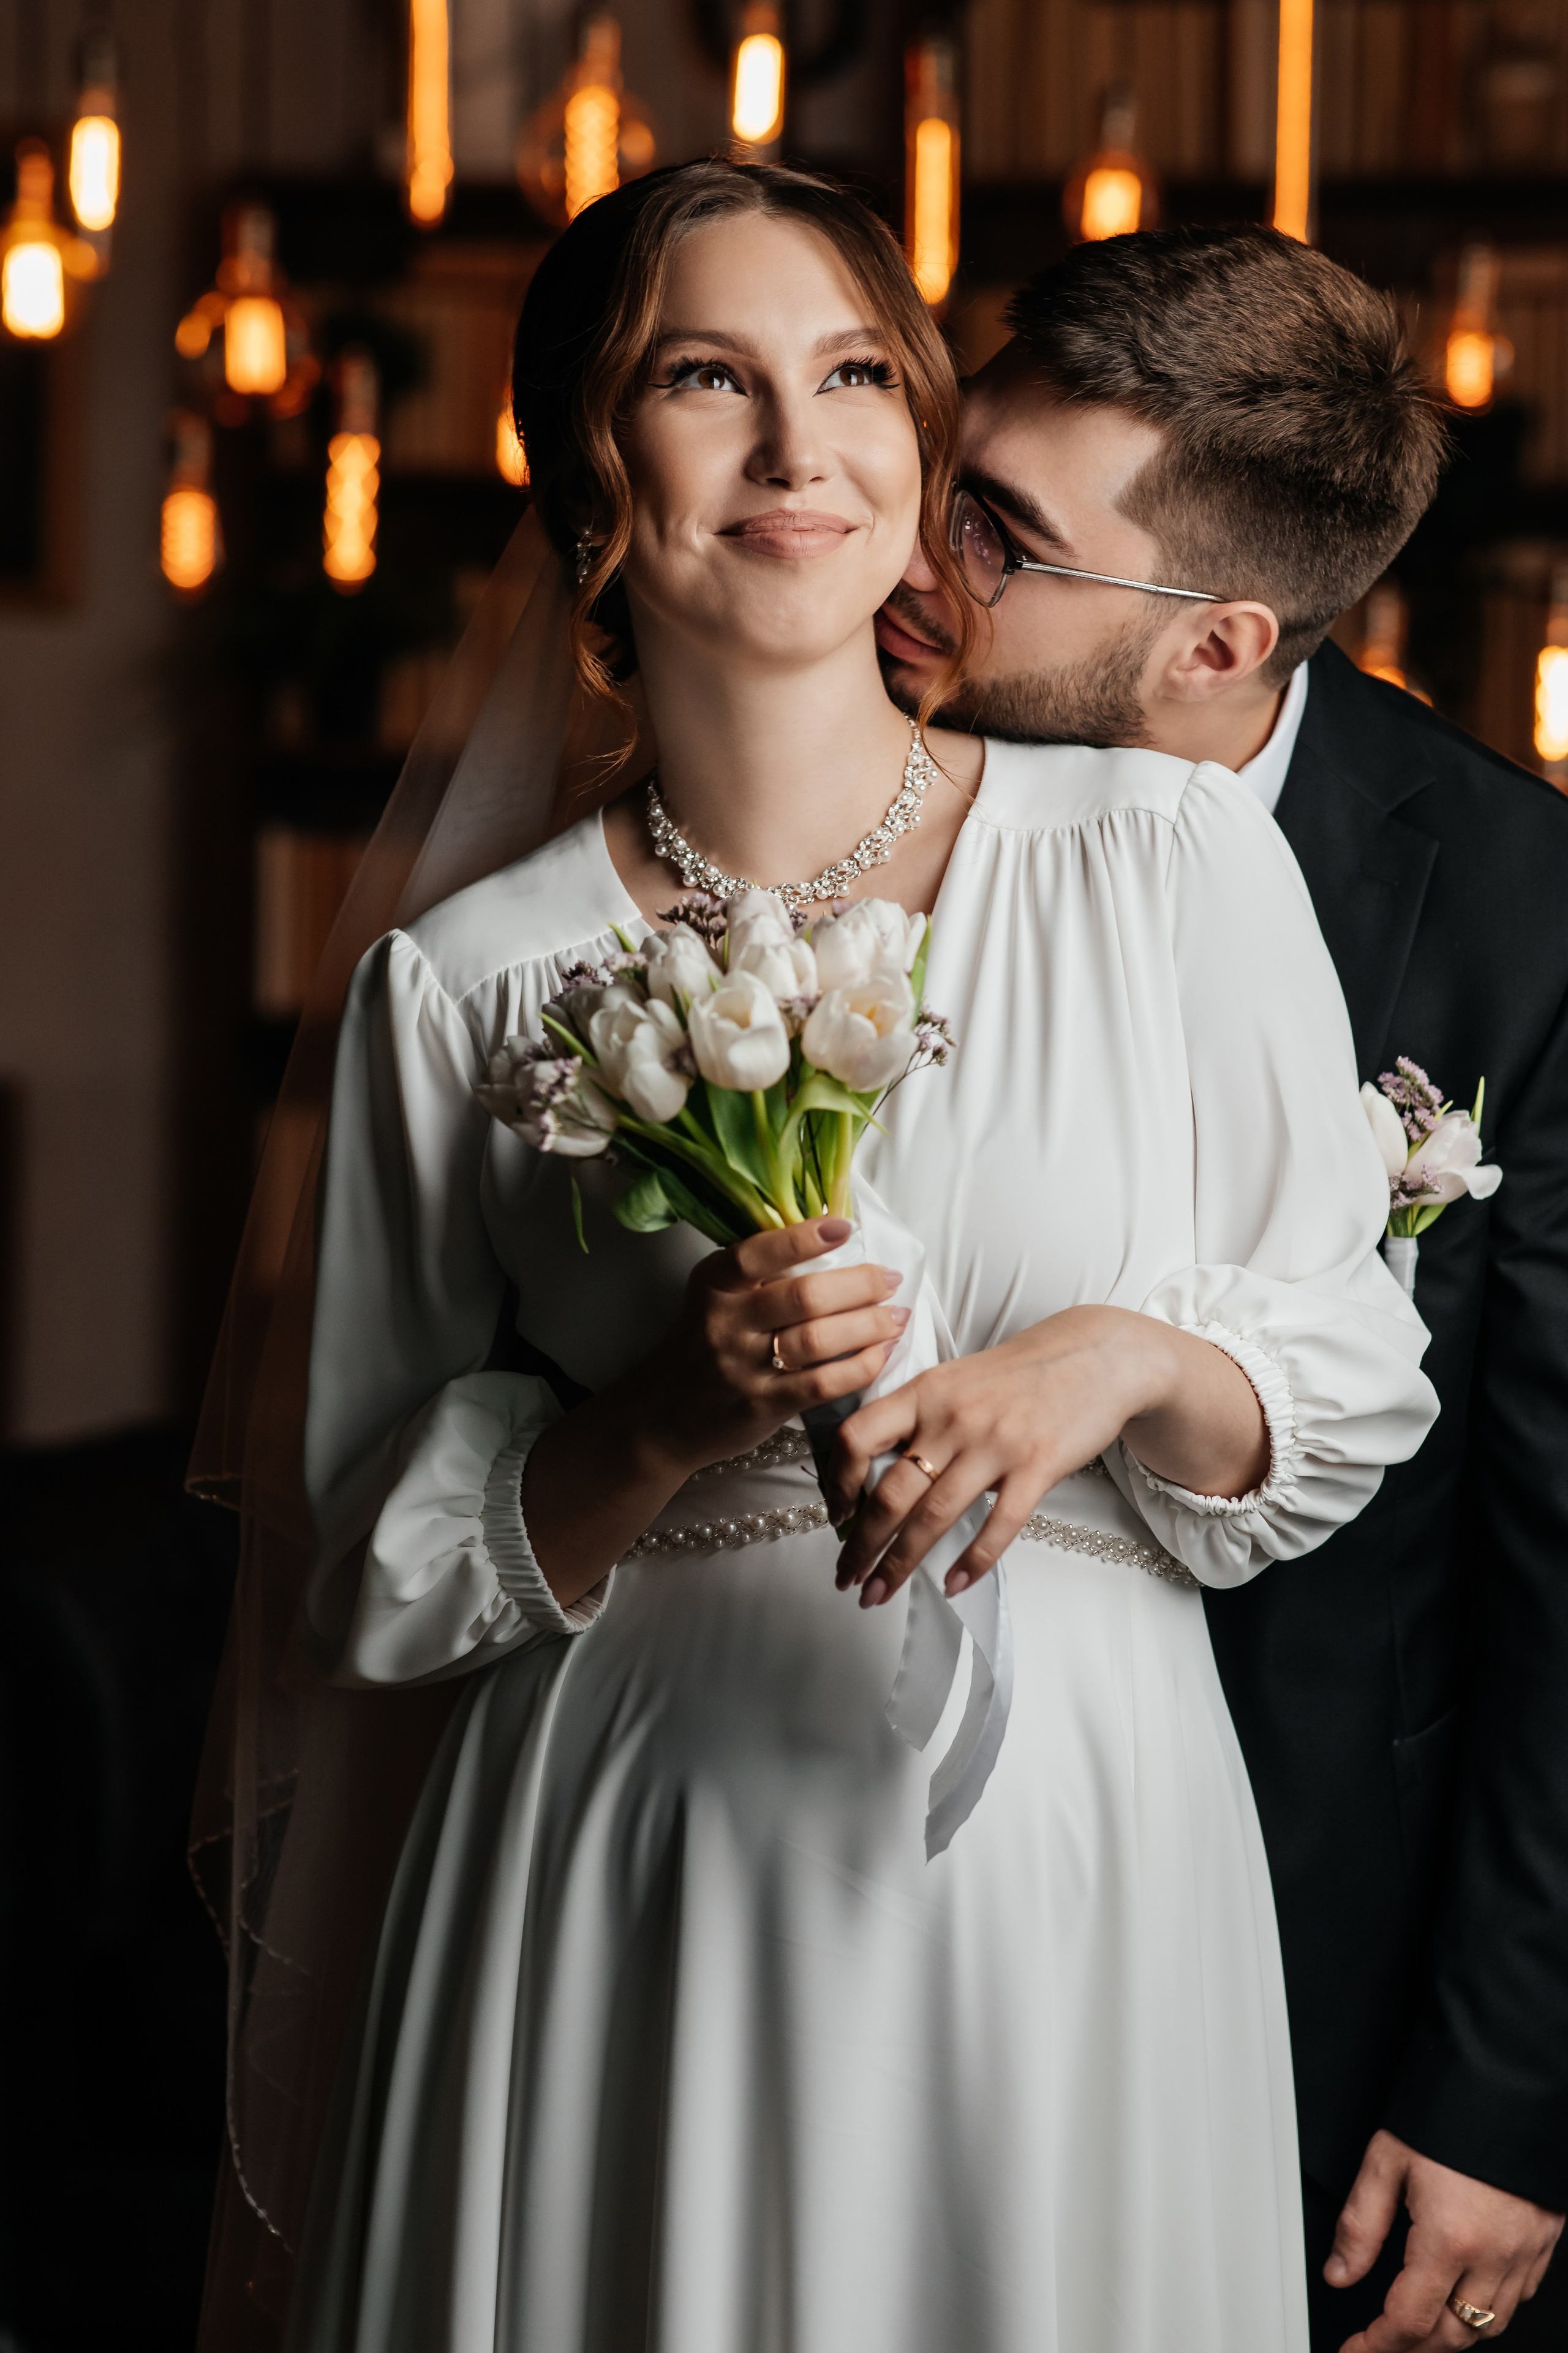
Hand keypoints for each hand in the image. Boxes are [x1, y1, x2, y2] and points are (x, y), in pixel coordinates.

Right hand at [523, 1215, 905, 1603]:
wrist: (663, 1415)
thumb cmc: (704, 1343)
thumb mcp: (716, 1297)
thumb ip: (760, 1271)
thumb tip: (833, 1234)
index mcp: (713, 1284)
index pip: (759, 1253)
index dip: (805, 1238)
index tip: (845, 1226)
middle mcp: (724, 1322)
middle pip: (803, 1297)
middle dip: (859, 1285)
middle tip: (891, 1280)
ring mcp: (742, 1367)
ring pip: (818, 1339)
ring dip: (869, 1325)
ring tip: (897, 1316)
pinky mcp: (762, 1406)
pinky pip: (822, 1383)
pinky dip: (860, 1366)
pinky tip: (882, 1353)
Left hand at [829, 1304, 1269, 1606]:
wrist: (1095, 1355)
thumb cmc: (1018, 1375)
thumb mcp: (954, 1380)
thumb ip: (916, 1418)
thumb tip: (871, 1470)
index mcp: (924, 1393)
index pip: (858, 1437)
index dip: (837, 1482)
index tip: (835, 1517)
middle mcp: (952, 1417)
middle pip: (890, 1492)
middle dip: (861, 1545)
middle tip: (845, 1579)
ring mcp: (995, 1442)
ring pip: (934, 1515)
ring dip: (899, 1563)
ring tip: (878, 1593)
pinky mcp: (1038, 1464)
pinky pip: (998, 1524)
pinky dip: (972, 1561)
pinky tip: (953, 1584)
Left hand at [1329, 2130, 1563, 2349]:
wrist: (1506, 2077)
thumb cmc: (1449, 2110)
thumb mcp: (1386, 2161)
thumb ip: (1360, 2225)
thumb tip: (1339, 2272)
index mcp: (1449, 2239)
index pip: (1409, 2320)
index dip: (1377, 2344)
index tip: (1355, 2350)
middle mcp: (1494, 2255)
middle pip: (1453, 2335)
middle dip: (1413, 2347)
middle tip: (1382, 2340)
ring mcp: (1525, 2251)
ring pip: (1492, 2325)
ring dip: (1454, 2334)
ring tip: (1422, 2323)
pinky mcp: (1545, 2239)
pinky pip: (1520, 2296)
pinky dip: (1491, 2309)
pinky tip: (1468, 2293)